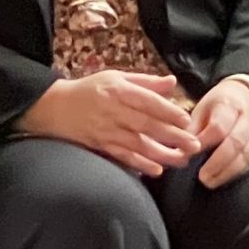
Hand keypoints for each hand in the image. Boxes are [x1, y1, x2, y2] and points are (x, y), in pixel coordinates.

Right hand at [17, 71, 200, 177]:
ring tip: (182, 160)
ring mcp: (105, 130)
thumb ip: (146, 82)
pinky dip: (139, 164)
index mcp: (119, 90)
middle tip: (195, 145)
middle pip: (147, 125)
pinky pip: (122, 157)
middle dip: (173, 136)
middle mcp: (113, 110)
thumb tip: (173, 83)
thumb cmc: (90, 90)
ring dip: (162, 154)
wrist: (54, 107)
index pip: (149, 102)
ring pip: (137, 144)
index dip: (169, 112)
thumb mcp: (116, 78)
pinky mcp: (99, 145)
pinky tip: (156, 170)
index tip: (187, 120)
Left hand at [190, 77, 248, 188]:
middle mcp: (248, 117)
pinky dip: (238, 171)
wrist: (248, 96)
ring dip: (228, 171)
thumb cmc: (220, 104)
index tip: (189, 154)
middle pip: (236, 142)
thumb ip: (192, 129)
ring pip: (247, 154)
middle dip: (217, 162)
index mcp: (230, 104)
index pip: (218, 127)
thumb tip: (180, 152)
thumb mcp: (202, 108)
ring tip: (211, 181)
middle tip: (202, 177)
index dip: (204, 143)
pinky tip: (224, 177)